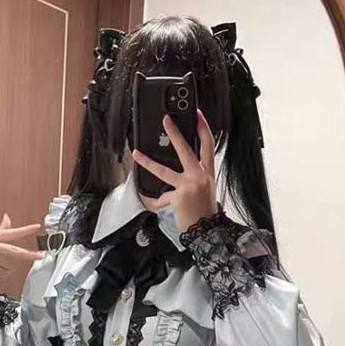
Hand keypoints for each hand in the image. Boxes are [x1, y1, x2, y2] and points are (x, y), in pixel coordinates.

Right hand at [0, 213, 42, 281]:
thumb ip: (1, 230)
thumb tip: (7, 217)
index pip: (12, 232)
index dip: (25, 230)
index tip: (36, 227)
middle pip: (14, 251)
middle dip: (28, 254)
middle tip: (40, 256)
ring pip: (10, 265)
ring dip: (7, 269)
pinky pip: (4, 273)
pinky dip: (2, 275)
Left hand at [132, 108, 218, 231]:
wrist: (207, 231)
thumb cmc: (205, 210)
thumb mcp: (207, 189)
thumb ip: (197, 175)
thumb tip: (182, 165)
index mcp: (208, 172)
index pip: (208, 145)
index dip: (203, 128)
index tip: (197, 115)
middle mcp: (199, 176)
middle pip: (185, 149)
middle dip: (174, 133)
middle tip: (166, 120)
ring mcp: (188, 186)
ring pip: (164, 170)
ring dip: (147, 162)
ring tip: (136, 154)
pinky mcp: (178, 197)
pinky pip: (161, 197)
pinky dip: (157, 200)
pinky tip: (155, 202)